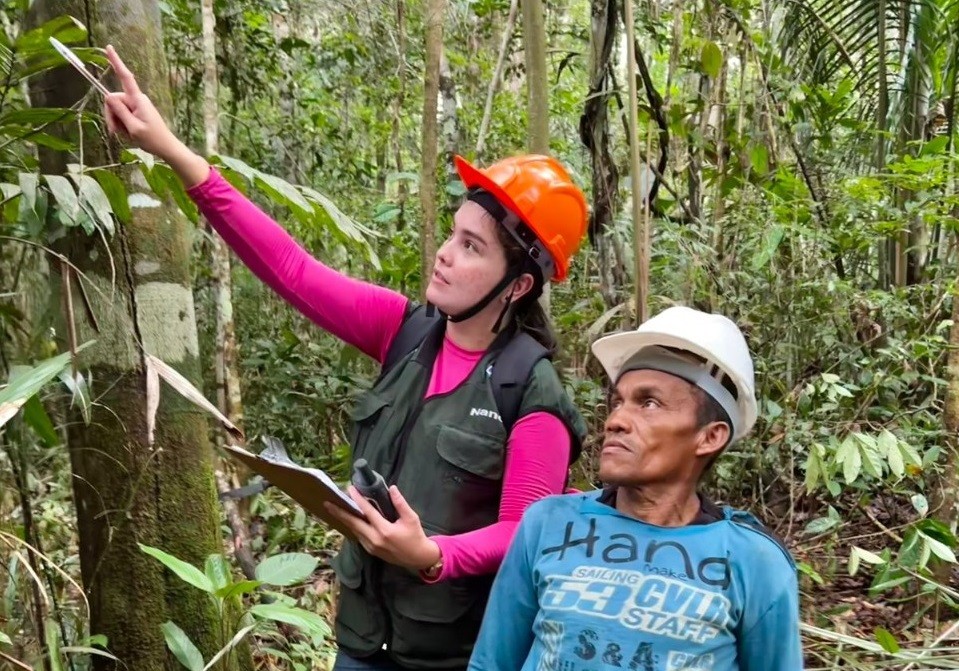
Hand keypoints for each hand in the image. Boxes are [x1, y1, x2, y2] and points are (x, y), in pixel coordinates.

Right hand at [102, 45, 178, 158]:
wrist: (166, 147)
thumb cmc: (153, 139)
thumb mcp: (133, 127)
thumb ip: (120, 111)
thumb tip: (108, 95)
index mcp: (138, 99)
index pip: (125, 77)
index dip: (116, 62)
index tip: (108, 47)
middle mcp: (137, 99)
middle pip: (114, 100)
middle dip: (111, 116)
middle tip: (115, 132)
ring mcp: (137, 106)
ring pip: (116, 109)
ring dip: (116, 123)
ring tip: (125, 134)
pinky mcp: (136, 112)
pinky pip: (122, 115)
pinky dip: (121, 125)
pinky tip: (128, 133)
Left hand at [325, 485, 440, 572]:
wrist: (418, 558)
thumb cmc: (416, 536)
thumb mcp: (411, 518)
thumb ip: (400, 503)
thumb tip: (391, 488)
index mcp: (385, 531)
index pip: (368, 512)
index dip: (358, 500)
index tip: (350, 489)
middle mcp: (374, 539)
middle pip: (353, 523)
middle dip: (340, 513)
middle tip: (328, 503)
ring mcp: (371, 547)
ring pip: (354, 531)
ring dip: (344, 519)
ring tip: (335, 509)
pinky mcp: (371, 550)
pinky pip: (358, 536)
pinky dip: (352, 527)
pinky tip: (348, 519)